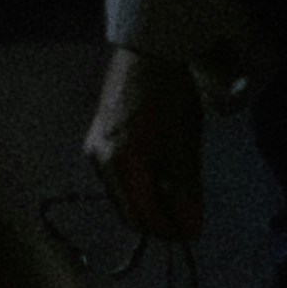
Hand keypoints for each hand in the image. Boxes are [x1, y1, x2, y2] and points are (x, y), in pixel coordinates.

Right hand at [81, 47, 202, 245]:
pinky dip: (137, 186)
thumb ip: (186, 190)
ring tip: (175, 193)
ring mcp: (93, 151)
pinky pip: (115, 179)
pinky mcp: (94, 142)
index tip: (193, 233)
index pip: (144, 215)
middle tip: (186, 218)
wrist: (148, 54)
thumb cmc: (171, 96)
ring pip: (121, 196)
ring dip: (147, 204)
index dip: (169, 230)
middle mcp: (100, 161)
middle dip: (158, 221)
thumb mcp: (185, 145)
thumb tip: (191, 230)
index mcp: (123, 162)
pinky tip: (157, 175)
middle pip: (128, 211)